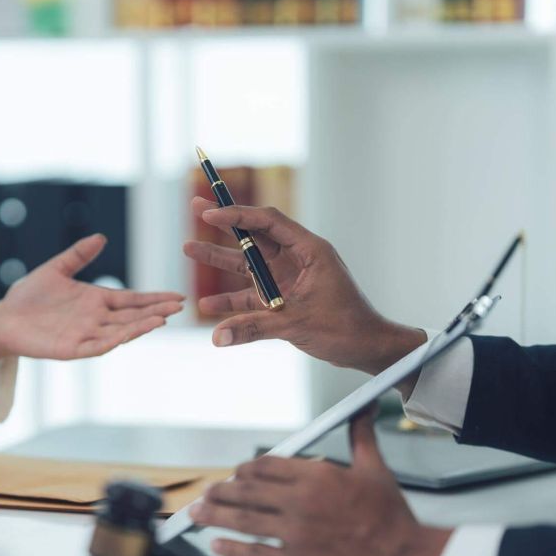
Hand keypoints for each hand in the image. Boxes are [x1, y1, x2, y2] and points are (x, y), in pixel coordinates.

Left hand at [0, 234, 183, 361]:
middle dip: (155, 311)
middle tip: (179, 307)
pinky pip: (98, 345)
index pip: (132, 300)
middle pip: (132, 316)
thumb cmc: (28, 296)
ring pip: (121, 331)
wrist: (3, 318)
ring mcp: (86, 335)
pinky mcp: (72, 349)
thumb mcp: (56, 269)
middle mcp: (96, 319)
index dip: (154, 299)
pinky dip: (116, 340)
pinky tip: (130, 333)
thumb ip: (78, 255)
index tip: (177, 296)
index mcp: (96, 300)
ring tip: (161, 319)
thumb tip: (101, 238)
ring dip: (141, 326)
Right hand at [183, 198, 425, 386]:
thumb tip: (218, 337)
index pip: (268, 223)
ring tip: (189, 249)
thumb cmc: (346, 328)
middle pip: (254, 236)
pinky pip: (251, 296)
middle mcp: (296, 260)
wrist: (365, 349)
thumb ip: (254, 328)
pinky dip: (231, 301)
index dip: (237, 215)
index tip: (209, 213)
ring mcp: (288, 279)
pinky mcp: (283, 300)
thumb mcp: (297, 324)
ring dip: (220, 259)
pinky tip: (207, 304)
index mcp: (309, 251)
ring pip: (248, 264)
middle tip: (194, 206)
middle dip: (224, 225)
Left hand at [190, 406, 451, 555]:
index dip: (247, 470)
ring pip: (244, 520)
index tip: (237, 474)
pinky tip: (218, 545)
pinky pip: (255, 554)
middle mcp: (302, 504)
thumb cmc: (392, 520)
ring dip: (215, 515)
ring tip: (197, 513)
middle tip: (207, 491)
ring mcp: (296, 535)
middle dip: (222, 491)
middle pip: (248, 492)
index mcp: (317, 477)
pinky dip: (232, 549)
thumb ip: (360, 436)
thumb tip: (363, 407)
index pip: (268, 466)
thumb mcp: (376, 470)